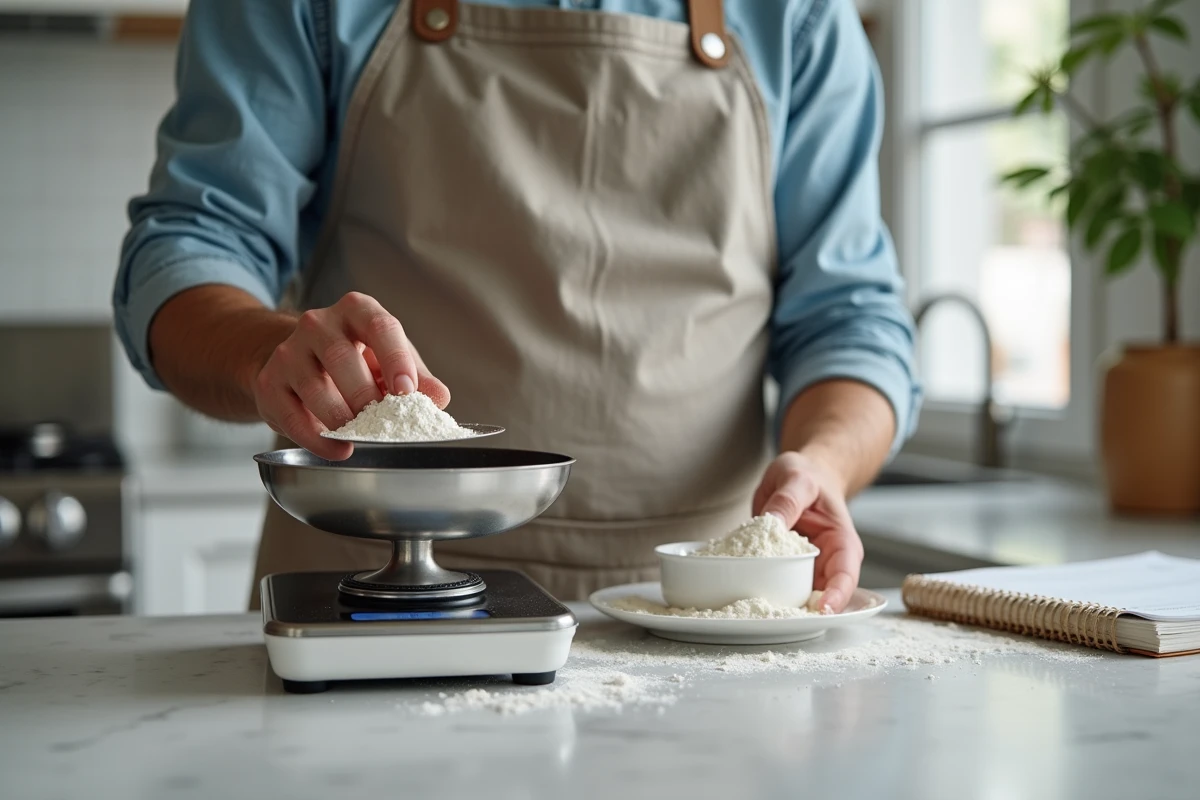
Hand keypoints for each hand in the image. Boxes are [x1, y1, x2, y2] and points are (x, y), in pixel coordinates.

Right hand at [250, 292, 449, 458]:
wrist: (297, 361)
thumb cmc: (355, 359)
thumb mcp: (389, 359)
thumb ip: (417, 377)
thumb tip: (438, 397)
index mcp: (357, 311)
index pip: (380, 326)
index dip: (395, 359)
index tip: (407, 391)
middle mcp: (319, 324)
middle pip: (342, 358)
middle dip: (365, 396)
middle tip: (383, 422)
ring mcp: (290, 351)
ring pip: (314, 388)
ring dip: (342, 419)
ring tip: (360, 436)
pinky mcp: (270, 382)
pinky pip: (293, 415)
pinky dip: (318, 439)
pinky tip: (338, 448)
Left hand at [751, 451, 863, 613]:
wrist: (801, 477)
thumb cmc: (808, 476)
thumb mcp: (797, 478)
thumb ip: (787, 500)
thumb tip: (772, 521)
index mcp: (841, 543)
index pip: (845, 575)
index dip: (837, 596)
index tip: (823, 610)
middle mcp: (827, 562)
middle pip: (821, 594)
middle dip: (805, 611)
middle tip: (781, 617)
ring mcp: (805, 568)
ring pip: (796, 595)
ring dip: (779, 605)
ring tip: (756, 612)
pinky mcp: (784, 568)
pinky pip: (774, 583)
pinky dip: (760, 589)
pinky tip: (740, 594)